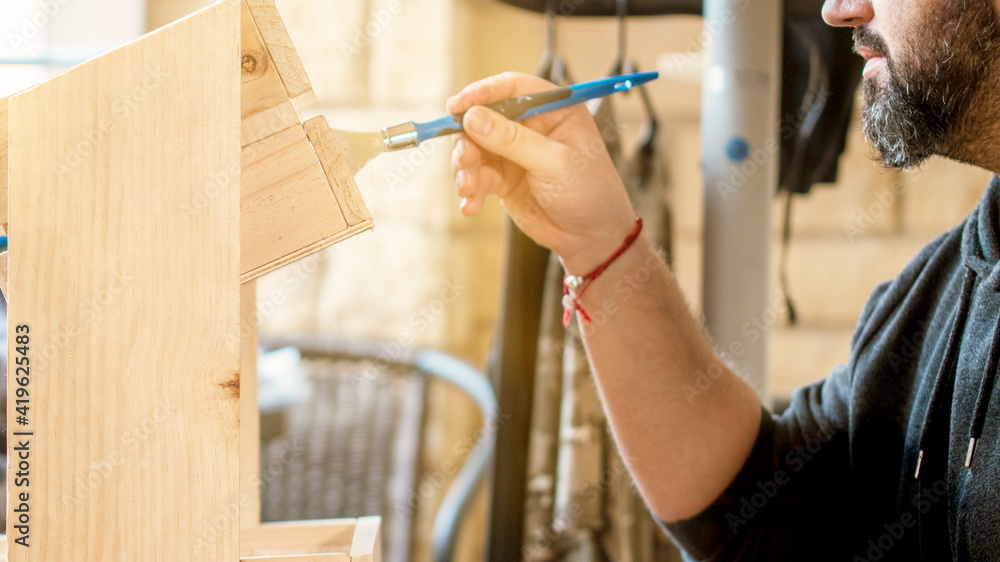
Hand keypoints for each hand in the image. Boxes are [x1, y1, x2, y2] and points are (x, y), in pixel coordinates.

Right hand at [448, 72, 637, 274]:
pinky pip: (477, 176)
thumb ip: (512, 140)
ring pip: (475, 148)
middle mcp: (531, 126)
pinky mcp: (504, 178)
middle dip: (468, 139)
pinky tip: (471, 207)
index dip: (482, 93)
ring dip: (465, 168)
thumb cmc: (588, 193)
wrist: (591, 238)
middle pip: (484, 118)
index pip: (513, 88)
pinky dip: (470, 190)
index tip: (456, 107)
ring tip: (468, 189)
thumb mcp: (554, 163)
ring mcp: (515, 152)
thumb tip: (472, 117)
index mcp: (553, 110)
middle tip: (465, 161)